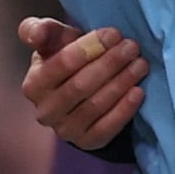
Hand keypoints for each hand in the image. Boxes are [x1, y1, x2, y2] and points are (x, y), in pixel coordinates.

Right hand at [18, 17, 147, 150]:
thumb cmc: (66, 59)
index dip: (90, 47)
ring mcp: (65, 130)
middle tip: (132, 47)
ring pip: (95, 105)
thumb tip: (35, 34)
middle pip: (80, 85)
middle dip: (110, 63)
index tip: (114, 33)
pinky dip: (124, 109)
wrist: (78, 94)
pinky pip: (107, 127)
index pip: (62, 64)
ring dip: (121, 82)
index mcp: (34, 84)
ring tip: (140, 64)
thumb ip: (42, 31)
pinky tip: (139, 91)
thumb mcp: (54, 41)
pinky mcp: (87, 142)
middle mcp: (45, 111)